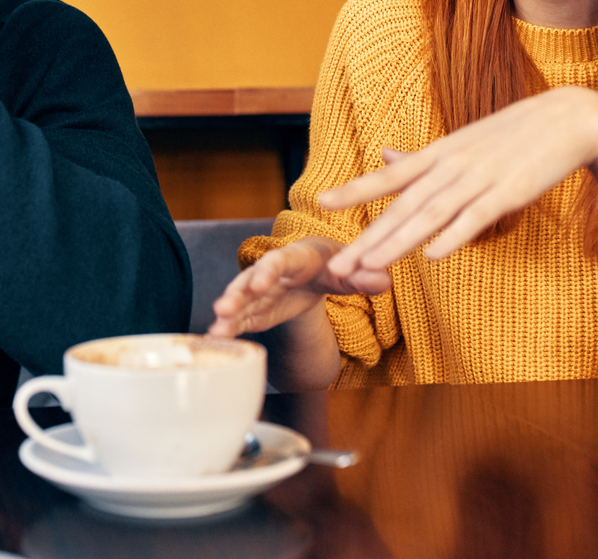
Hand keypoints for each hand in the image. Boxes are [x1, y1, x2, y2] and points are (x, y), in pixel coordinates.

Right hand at [208, 237, 378, 337]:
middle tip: (223, 307)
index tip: (259, 282)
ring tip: (215, 330)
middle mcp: (273, 271)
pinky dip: (229, 327)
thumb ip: (365, 276)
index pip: (281, 260)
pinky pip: (241, 317)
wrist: (319, 266)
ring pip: (241, 299)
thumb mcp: (351, 270)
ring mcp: (262, 290)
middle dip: (238, 293)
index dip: (268, 270)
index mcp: (297, 257)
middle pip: (252, 279)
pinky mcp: (258, 309)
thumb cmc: (334, 265)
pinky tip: (217, 339)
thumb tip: (381, 279)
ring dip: (228, 313)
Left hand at [320, 87, 597, 284]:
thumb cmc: (512, 135)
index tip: (322, 202)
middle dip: (368, 238)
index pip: (389, 177)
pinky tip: (432, 257)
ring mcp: (479, 179)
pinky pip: (475, 218)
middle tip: (337, 265)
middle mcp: (451, 166)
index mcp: (438, 154)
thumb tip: (385, 157)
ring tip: (370, 266)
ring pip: (431, 215)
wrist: (568, 118)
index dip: (355, 189)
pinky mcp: (509, 193)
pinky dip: (453, 237)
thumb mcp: (460, 142)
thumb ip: (422, 158)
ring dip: (399, 243)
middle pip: (402, 206)